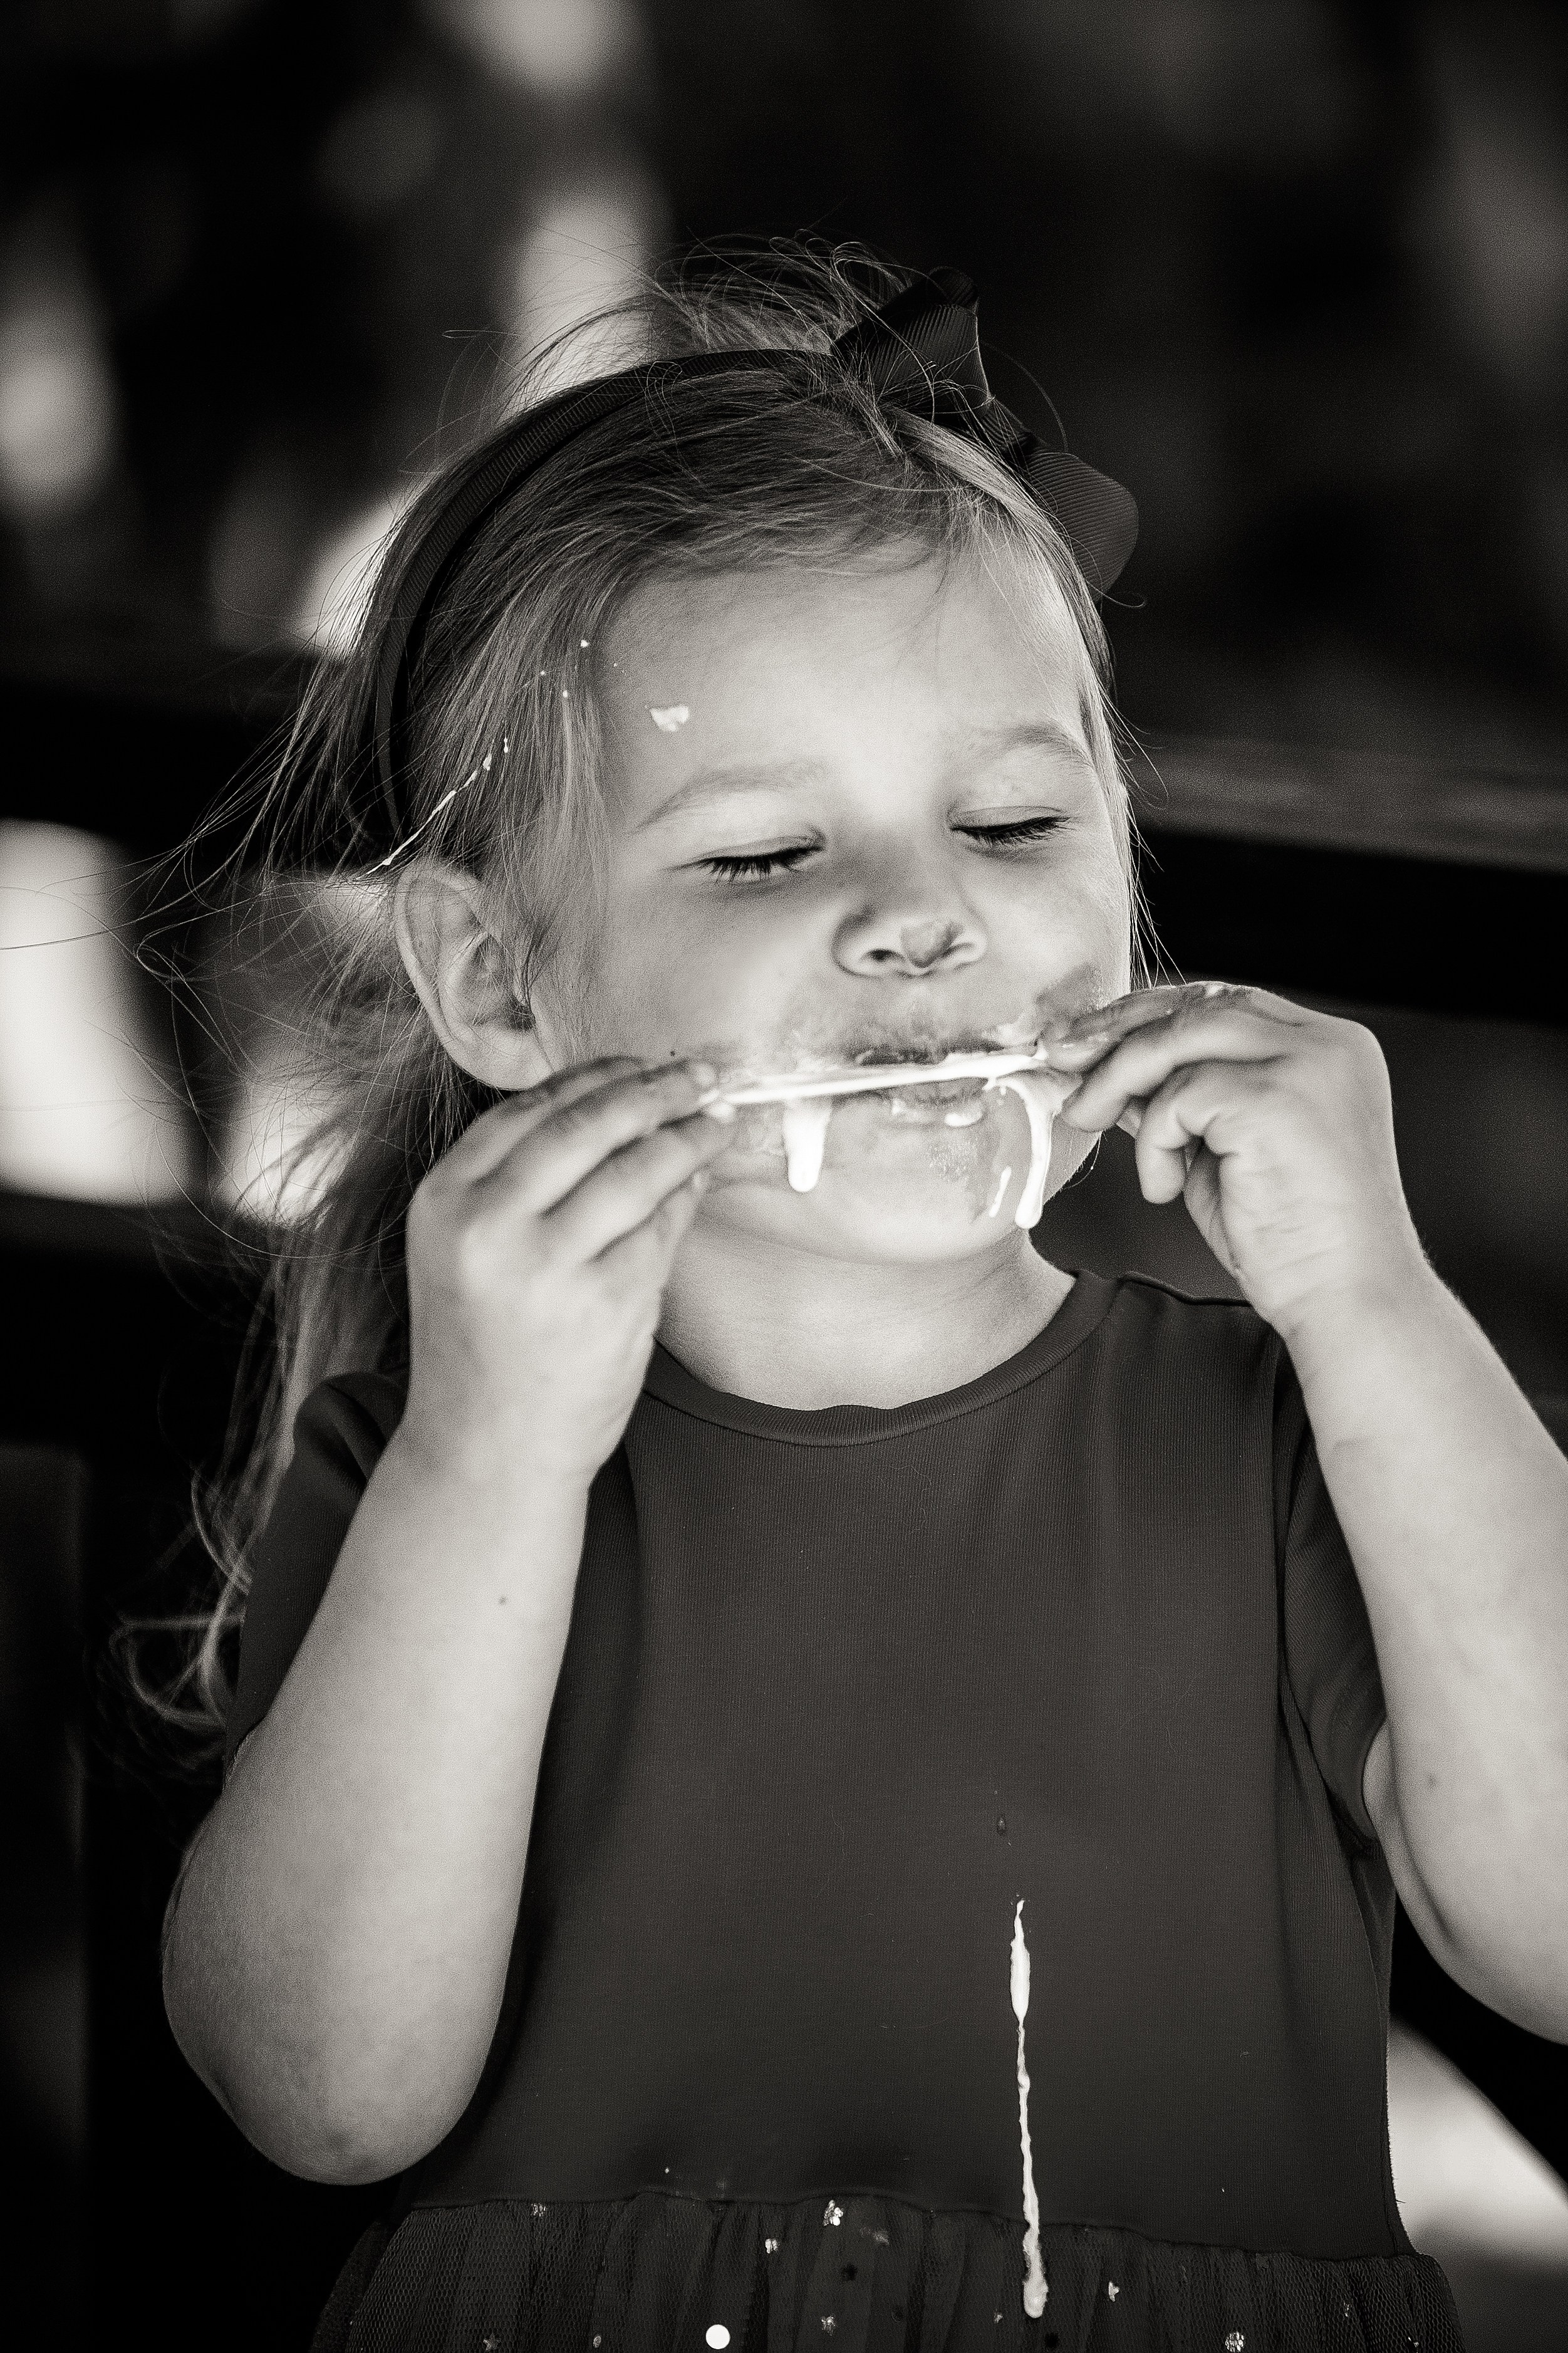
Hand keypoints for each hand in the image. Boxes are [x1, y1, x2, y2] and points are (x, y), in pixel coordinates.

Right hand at [401, 1058, 734, 1487]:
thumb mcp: (467, 1251)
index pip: (528, 1111)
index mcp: (445, 1201)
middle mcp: (489, 1226)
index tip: (639, 1063)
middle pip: (587, 1127)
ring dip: (686, 1136)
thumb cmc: (486, 1345)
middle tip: (700, 1074)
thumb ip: (520, 1182)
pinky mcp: (608, 1303)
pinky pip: (661, 1229)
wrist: (486, 1450)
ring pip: (636, 1171)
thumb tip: (622, 1107)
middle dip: (653, 1090)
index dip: (593, 1077)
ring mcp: (549, 1266)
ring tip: (716, 1119)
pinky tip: (698, 1183)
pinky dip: (685, 1198)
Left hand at [1050, 982, 1426, 1338]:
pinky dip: (1153, 1141)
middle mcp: (1326, 1043)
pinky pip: (1178, 1095)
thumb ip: (1181, 1100)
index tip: (1089, 1038)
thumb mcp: (1222, 1152)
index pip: (1224, 1004)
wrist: (1348, 1301)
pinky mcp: (1276, 1098)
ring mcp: (1307, 1065)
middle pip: (1199, 1005)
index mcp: (1326, 1048)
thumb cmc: (1291, 1242)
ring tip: (1089, 1119)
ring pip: (1179, 1037)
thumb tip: (1109, 1068)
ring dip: (1117, 1077)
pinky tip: (1166, 1187)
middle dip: (1118, 1028)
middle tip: (1060, 1054)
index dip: (1150, 1016)